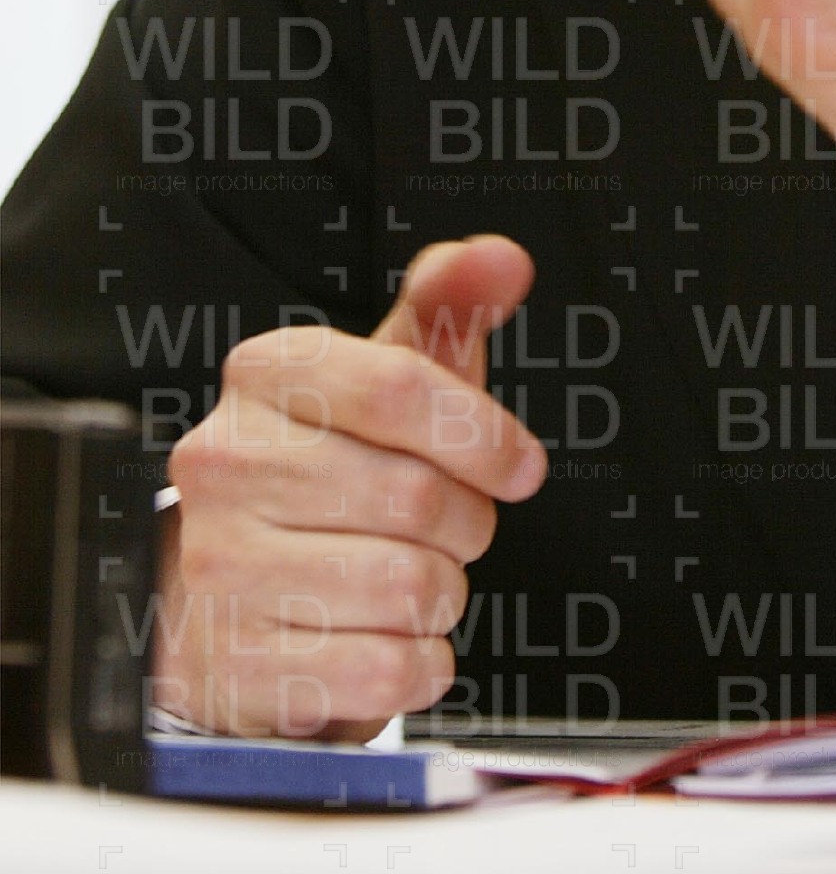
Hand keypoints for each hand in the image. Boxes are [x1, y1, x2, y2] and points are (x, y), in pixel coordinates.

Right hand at [153, 235, 542, 737]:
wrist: (227, 592)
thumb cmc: (329, 466)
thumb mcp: (387, 374)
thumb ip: (447, 305)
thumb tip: (502, 258)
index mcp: (266, 375)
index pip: (399, 386)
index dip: (483, 433)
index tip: (519, 464)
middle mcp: (226, 464)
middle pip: (417, 497)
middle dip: (466, 523)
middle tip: (448, 528)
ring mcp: (219, 567)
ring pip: (408, 587)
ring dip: (441, 595)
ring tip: (409, 577)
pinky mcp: (233, 666)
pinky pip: (386, 672)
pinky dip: (416, 663)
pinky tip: (385, 637)